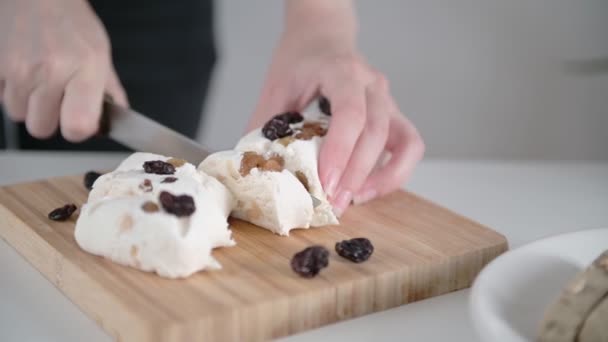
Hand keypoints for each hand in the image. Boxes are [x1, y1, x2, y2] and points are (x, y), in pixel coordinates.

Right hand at [0, 0, 126, 141]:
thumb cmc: (70, 23)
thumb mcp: (100, 54)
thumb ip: (109, 91)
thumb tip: (116, 120)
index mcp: (84, 70)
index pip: (77, 127)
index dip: (77, 131)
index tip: (78, 121)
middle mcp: (50, 71)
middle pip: (42, 129)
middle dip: (50, 118)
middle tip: (57, 96)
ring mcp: (18, 69)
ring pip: (19, 116)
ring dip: (29, 105)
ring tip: (39, 80)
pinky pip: (0, 99)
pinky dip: (10, 92)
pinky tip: (23, 73)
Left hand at [248, 0, 424, 215]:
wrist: (323, 37)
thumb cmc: (300, 61)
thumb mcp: (276, 87)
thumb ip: (265, 126)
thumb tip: (256, 169)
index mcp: (342, 72)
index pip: (351, 113)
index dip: (340, 151)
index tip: (325, 183)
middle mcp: (372, 85)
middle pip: (377, 133)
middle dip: (355, 175)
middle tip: (332, 204)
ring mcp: (388, 100)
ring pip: (404, 142)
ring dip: (382, 178)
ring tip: (353, 200)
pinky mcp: (394, 116)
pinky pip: (409, 147)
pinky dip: (395, 173)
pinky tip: (368, 190)